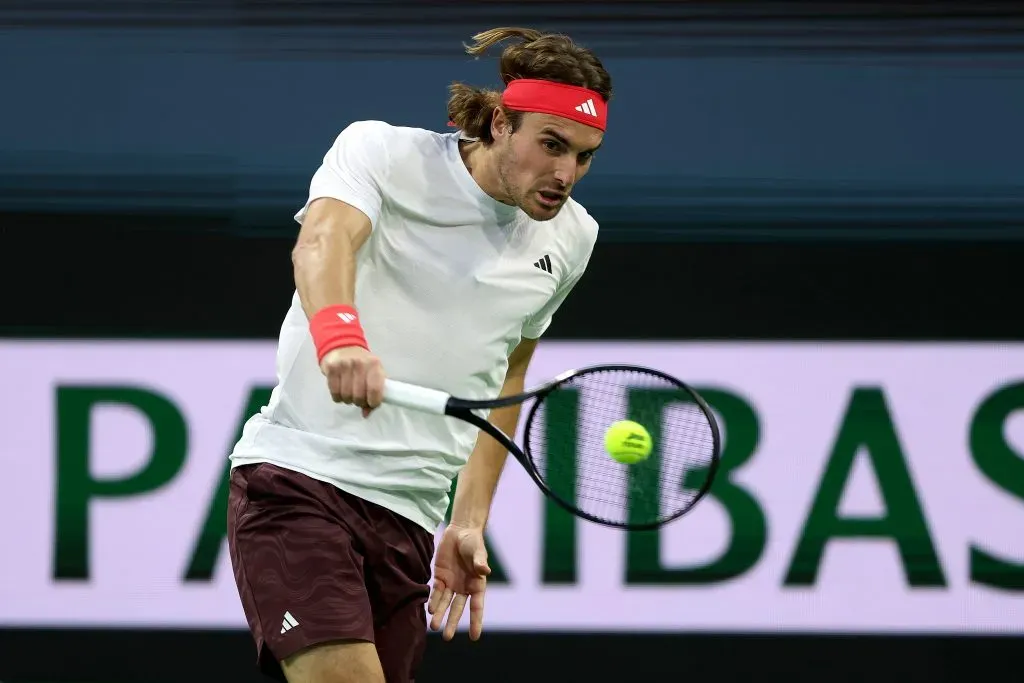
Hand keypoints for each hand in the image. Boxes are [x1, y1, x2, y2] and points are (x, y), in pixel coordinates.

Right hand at [319, 346, 384, 416]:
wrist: (342, 345)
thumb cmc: (362, 363)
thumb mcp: (373, 373)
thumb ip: (375, 392)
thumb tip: (366, 413)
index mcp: (374, 364)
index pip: (375, 390)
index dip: (373, 402)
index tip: (371, 403)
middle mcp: (359, 364)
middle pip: (359, 396)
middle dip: (359, 402)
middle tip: (359, 398)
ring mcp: (344, 365)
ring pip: (346, 396)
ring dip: (348, 400)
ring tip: (350, 393)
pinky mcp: (331, 369)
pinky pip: (335, 393)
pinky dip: (338, 397)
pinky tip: (340, 391)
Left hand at [427, 523, 490, 640]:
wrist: (460, 530)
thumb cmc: (473, 542)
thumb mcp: (478, 551)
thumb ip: (480, 562)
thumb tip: (485, 571)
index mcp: (477, 585)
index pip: (477, 607)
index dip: (476, 622)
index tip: (474, 637)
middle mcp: (464, 588)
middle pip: (457, 609)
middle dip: (452, 622)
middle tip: (447, 637)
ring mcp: (451, 583)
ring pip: (445, 603)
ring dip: (440, 614)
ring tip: (434, 627)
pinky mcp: (440, 576)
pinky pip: (436, 591)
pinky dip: (433, 600)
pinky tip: (430, 610)